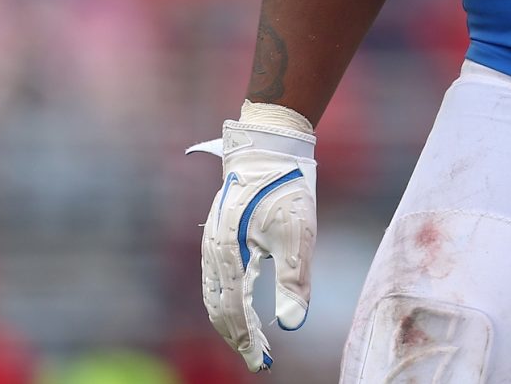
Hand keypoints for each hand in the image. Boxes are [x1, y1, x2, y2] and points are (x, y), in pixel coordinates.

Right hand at [189, 112, 317, 371]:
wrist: (268, 148)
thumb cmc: (286, 189)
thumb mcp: (298, 235)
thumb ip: (293, 280)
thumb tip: (294, 322)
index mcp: (229, 256)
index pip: (234, 312)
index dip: (247, 341)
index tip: (261, 363)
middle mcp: (213, 254)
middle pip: (218, 309)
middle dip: (237, 337)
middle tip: (257, 359)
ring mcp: (211, 245)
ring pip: (213, 296)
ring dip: (229, 322)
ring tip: (248, 341)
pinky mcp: (216, 236)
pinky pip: (213, 280)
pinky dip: (223, 302)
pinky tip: (237, 308)